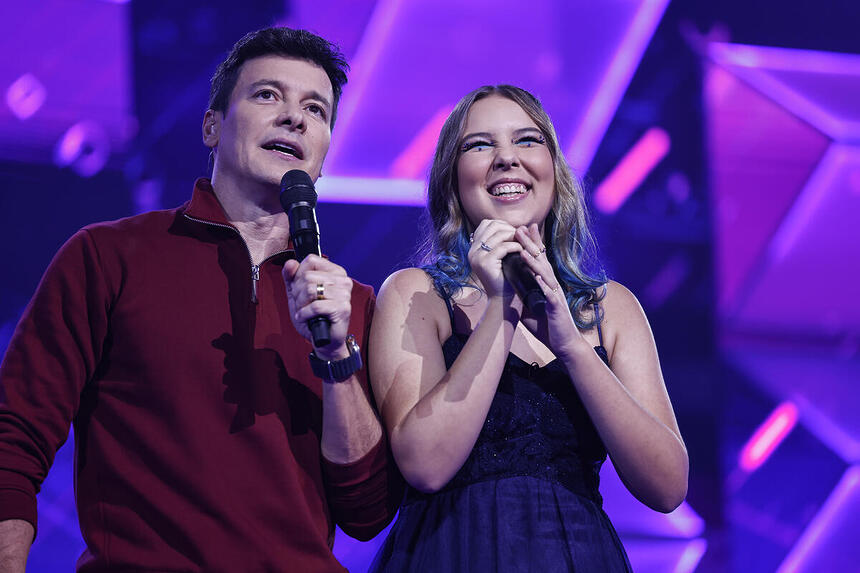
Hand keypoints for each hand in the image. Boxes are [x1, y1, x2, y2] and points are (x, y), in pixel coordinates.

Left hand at [282, 255, 352, 359]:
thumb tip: (290, 263)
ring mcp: (345, 294)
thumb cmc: (312, 316)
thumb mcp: (297, 293)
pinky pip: (315, 306)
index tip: (300, 289)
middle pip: (307, 276)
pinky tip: (306, 318)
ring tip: (305, 311)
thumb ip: (291, 276)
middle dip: (298, 293)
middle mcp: (343, 280)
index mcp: (335, 272)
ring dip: (301, 304)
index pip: (311, 260)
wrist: (323, 340)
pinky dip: (305, 314)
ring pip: (310, 290)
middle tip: (302, 304)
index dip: (299, 275)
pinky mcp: (343, 308)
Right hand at [467, 219, 522, 299]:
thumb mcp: (503, 256)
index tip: (514, 233)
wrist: (501, 298)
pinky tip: (521, 251)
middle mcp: (472, 251)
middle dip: (509, 229)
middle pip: (492, 226)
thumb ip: (506, 241)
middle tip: (521, 237)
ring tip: (523, 243)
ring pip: (498, 235)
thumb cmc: (505, 276)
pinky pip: (502, 247)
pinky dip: (514, 246)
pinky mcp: (485, 263)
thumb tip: (522, 226)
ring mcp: (477, 257)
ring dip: (514, 237)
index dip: (502, 225)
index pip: (486, 224)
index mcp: (474, 248)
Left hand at [514, 224, 584, 359]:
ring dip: (535, 262)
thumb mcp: (530, 308)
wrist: (563, 345)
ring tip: (523, 251)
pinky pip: (550, 294)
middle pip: (542, 261)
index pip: (537, 260)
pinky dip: (543, 285)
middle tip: (520, 229)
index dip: (530, 245)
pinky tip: (536, 277)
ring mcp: (555, 296)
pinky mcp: (557, 308)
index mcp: (545, 285)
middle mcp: (552, 286)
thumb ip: (523, 295)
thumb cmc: (547, 326)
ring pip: (546, 275)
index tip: (521, 229)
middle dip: (531, 245)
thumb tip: (509, 286)